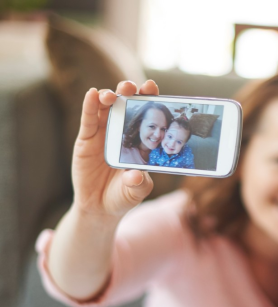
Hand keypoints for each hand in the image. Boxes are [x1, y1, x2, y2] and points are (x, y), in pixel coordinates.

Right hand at [72, 80, 156, 218]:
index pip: (145, 116)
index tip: (151, 87)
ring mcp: (103, 134)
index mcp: (139, 141)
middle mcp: (121, 133)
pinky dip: (90, 106)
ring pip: (105, 108)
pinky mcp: (86, 140)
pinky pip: (88, 120)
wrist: (99, 208)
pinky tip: (92, 94)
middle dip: (129, 92)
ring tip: (112, 94)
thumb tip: (135, 175)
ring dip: (109, 96)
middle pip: (125, 106)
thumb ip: (139, 184)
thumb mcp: (136, 192)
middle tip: (132, 87)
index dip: (149, 99)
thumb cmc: (123, 197)